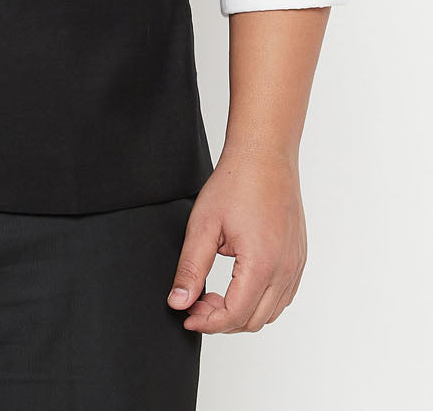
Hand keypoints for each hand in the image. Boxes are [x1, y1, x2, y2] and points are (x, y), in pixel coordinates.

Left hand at [166, 147, 306, 332]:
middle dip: (221, 320)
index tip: (187, 315)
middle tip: (196, 302)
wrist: (264, 156)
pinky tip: (237, 285)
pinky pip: (283, 296)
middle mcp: (285, 269)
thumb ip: (190, 269)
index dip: (207, 322)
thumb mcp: (203, 226)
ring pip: (271, 313)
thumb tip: (179, 302)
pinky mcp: (299, 258)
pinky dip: (260, 301)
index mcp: (262, 263)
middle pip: (254, 321)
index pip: (235, 314)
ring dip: (241, 313)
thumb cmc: (236, 183)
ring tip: (214, 294)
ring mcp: (296, 265)